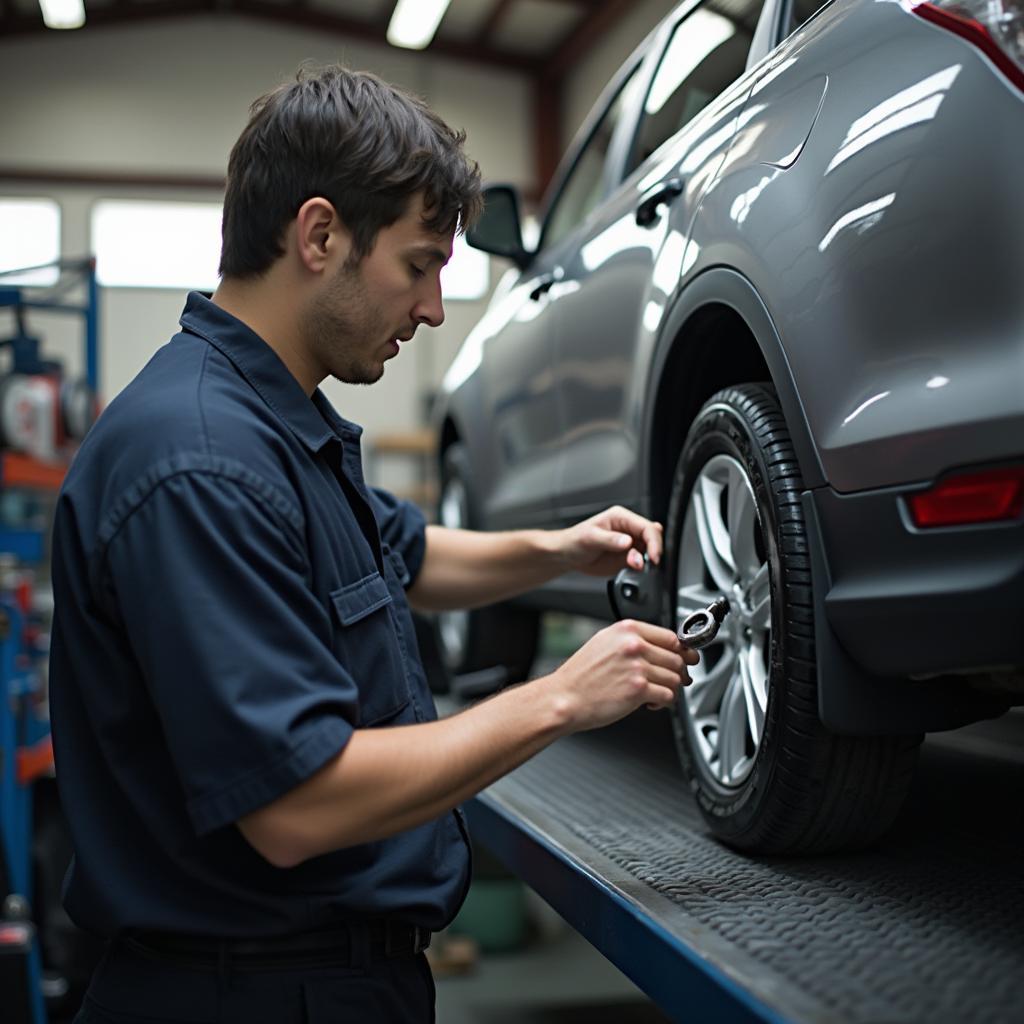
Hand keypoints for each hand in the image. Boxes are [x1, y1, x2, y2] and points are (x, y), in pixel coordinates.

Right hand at [547, 620, 699, 731]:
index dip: (683, 651)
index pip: (671, 637)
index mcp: (627, 630)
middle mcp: (634, 645)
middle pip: (677, 658)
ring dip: (671, 689)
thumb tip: (665, 648)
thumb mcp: (605, 643)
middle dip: (679, 673)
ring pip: (675, 678)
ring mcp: (637, 667)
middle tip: (675, 681)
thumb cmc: (581, 675)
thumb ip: (634, 640)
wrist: (565, 698)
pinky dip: (664, 702)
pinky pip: (668, 695)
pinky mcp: (638, 690)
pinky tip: (652, 703)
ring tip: (658, 694)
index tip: (687, 658)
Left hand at [557, 505, 663, 577]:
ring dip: (646, 562)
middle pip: (652, 539)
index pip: (646, 527)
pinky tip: (632, 571)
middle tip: (642, 564)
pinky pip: (641, 563)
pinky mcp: (627, 557)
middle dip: (652, 553)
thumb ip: (610, 540)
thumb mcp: (590, 538)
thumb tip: (628, 542)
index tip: (653, 557)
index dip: (654, 542)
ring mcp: (629, 544)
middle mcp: (628, 529)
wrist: (567, 555)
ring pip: (649, 552)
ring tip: (632, 567)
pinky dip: (641, 569)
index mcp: (621, 517)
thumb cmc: (574, 540)